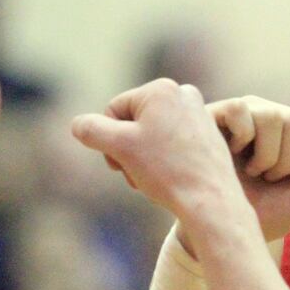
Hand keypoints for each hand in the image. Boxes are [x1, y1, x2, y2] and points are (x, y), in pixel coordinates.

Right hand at [70, 79, 246, 228]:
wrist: (210, 201)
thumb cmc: (166, 171)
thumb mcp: (120, 147)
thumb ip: (91, 130)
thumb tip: (79, 124)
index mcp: (161, 89)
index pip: (114, 110)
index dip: (109, 140)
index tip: (120, 163)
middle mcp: (184, 94)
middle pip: (134, 122)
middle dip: (128, 151)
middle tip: (135, 175)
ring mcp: (199, 114)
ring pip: (152, 136)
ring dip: (143, 159)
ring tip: (153, 180)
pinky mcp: (208, 135)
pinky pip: (172, 145)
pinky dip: (164, 162)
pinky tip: (170, 180)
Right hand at [209, 96, 289, 241]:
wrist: (225, 233)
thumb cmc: (268, 212)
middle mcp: (273, 113)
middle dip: (285, 164)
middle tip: (265, 179)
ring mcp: (245, 112)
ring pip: (272, 118)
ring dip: (263, 159)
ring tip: (248, 173)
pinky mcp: (216, 114)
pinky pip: (241, 112)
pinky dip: (240, 142)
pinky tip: (229, 156)